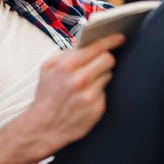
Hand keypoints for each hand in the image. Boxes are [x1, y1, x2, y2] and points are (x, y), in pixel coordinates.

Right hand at [21, 34, 125, 157]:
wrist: (44, 126)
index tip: (119, 37)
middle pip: (107, 59)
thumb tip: (86, 44)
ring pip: (108, 74)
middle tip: (101, 61)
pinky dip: (98, 90)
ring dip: (101, 75)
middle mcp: (79, 79)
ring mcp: (89, 94)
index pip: (97, 47)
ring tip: (87, 82)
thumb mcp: (48, 68)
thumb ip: (67, 54)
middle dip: (105, 58)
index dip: (110, 40)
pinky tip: (87, 95)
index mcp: (66, 65)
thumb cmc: (47, 95)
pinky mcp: (96, 108)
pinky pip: (105, 91)